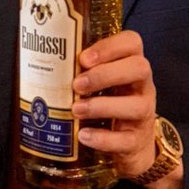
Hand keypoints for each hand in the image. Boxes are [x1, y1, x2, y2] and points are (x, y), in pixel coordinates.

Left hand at [72, 30, 183, 188]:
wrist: (131, 145)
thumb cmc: (109, 105)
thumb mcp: (101, 85)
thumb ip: (83, 72)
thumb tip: (44, 64)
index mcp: (131, 66)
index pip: (132, 43)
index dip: (110, 46)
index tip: (84, 58)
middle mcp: (142, 87)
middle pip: (139, 68)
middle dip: (105, 74)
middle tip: (77, 85)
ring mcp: (143, 115)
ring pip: (137, 105)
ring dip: (102, 106)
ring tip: (76, 109)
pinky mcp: (137, 141)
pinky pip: (126, 140)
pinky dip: (103, 138)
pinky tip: (83, 135)